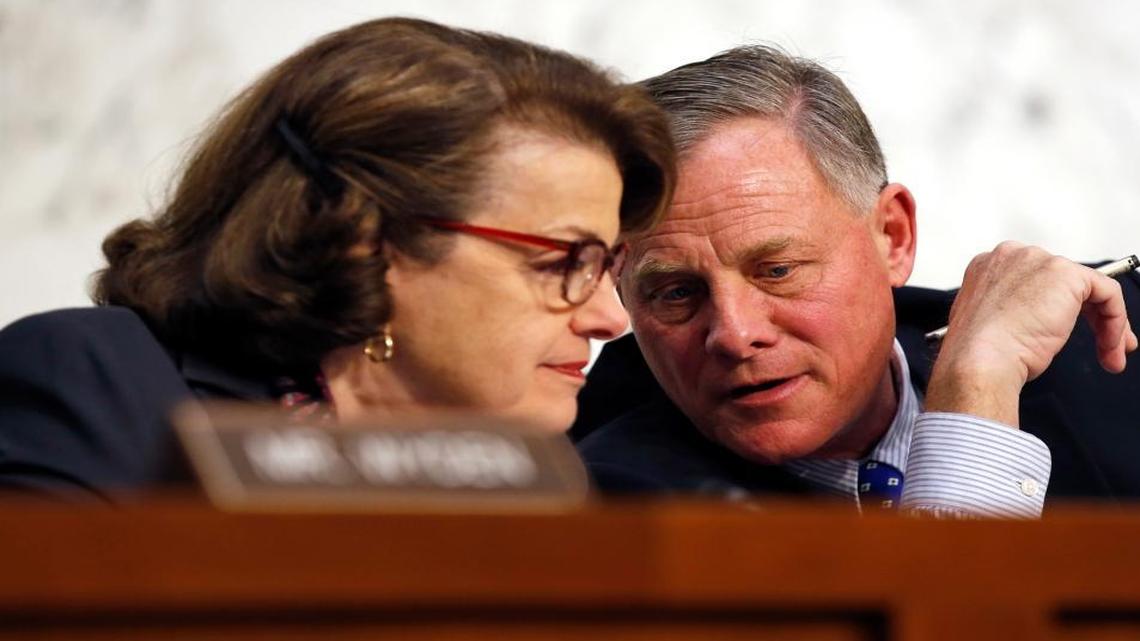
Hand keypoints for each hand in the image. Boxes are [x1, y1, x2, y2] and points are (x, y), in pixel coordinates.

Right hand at [925, 242, 1137, 425]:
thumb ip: (1009, 313)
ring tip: (1108, 352)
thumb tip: (1035, 325)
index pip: (1034, 280)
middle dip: (1086, 316)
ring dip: (1105, 323)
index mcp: (988, 268)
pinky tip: (1110, 344)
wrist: (981, 359)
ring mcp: (1039, 262)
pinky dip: (1115, 320)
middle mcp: (1012, 257)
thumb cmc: (979, 352)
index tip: (1062, 330)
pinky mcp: (1067, 274)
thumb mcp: (990, 325)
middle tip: (1101, 344)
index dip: (1054, 307)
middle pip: (1064, 282)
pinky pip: (1107, 292)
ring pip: (1089, 288)